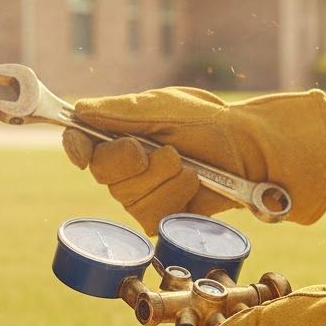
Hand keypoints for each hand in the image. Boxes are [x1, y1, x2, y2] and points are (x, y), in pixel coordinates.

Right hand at [62, 86, 325, 234]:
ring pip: (129, 196)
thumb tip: (80, 111)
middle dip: (137, 160)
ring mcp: (141, 195)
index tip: (81, 150)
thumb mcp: (164, 106)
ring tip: (189, 164)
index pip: (80, 142)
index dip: (75, 147)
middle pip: (102, 173)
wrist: (251, 151)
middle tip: (169, 149)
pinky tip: (194, 184)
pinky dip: (177, 196)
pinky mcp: (160, 219)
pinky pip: (151, 215)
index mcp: (119, 133)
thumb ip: (120, 111)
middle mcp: (124, 167)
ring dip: (165, 177)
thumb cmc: (209, 123)